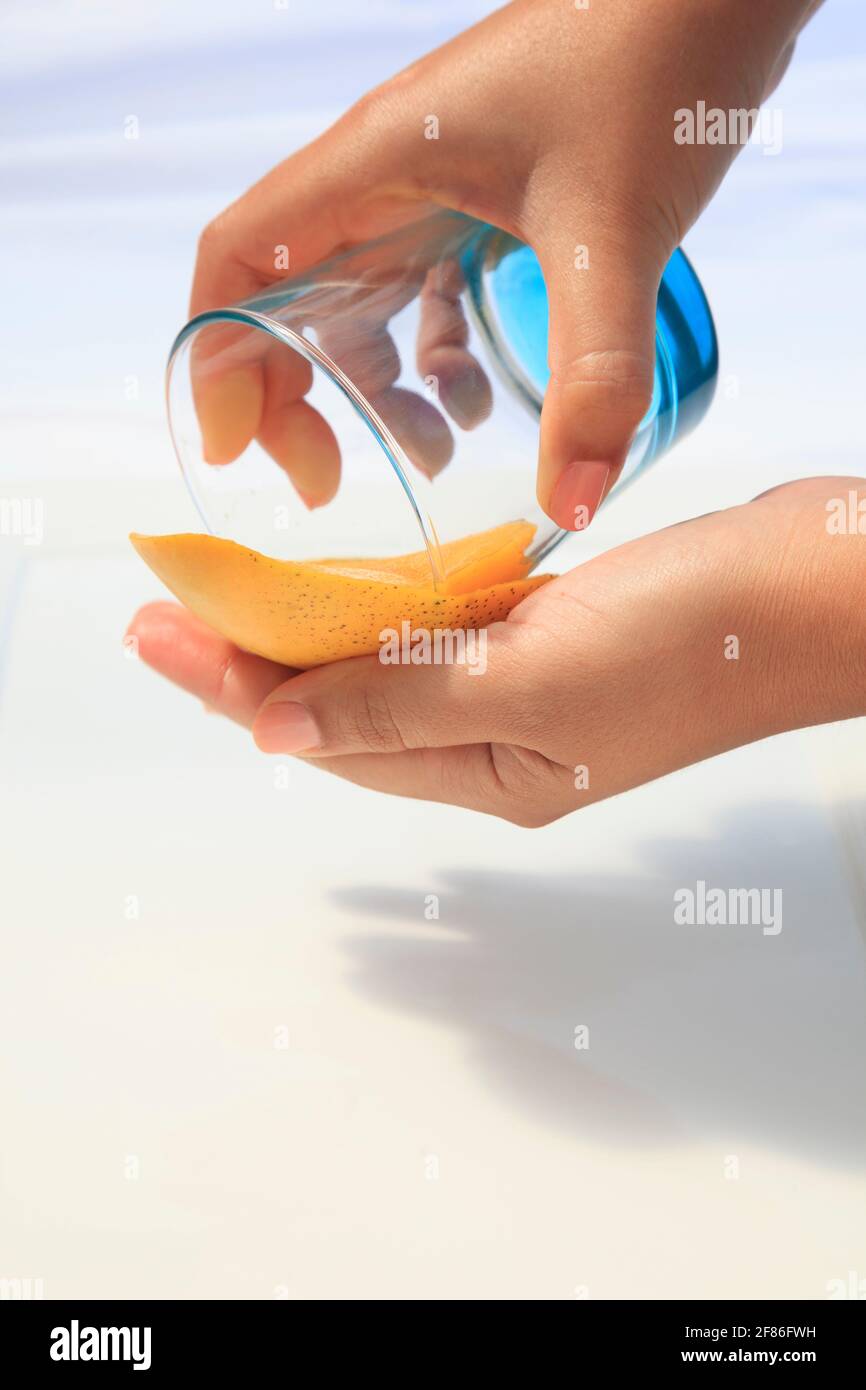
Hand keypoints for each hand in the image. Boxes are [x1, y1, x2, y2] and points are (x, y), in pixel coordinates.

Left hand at [127, 478, 865, 825]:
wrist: (810, 588)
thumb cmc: (691, 640)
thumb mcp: (531, 679)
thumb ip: (400, 700)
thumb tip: (272, 727)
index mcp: (494, 772)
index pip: (333, 735)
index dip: (237, 687)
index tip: (157, 636)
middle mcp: (502, 742)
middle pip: (349, 704)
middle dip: (253, 660)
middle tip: (162, 611)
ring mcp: (530, 687)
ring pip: (392, 665)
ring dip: (312, 630)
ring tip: (226, 595)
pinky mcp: (554, 632)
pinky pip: (443, 628)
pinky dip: (387, 605)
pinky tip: (341, 582)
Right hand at [191, 0, 819, 527]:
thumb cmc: (655, 66)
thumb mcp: (616, 234)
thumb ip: (597, 377)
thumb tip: (572, 503)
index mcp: (372, 162)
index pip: (239, 258)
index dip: (217, 357)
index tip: (237, 451)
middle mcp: (387, 173)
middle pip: (287, 295)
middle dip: (297, 395)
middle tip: (332, 478)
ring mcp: (437, 183)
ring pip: (365, 302)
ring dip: (382, 387)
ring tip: (438, 453)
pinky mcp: (489, 197)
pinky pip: (431, 291)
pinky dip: (442, 357)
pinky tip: (486, 402)